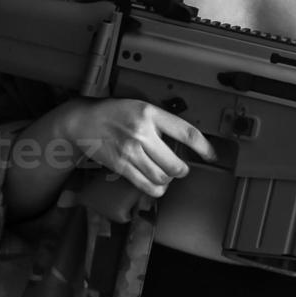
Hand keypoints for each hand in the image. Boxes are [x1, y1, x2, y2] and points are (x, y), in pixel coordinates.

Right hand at [58, 98, 215, 197]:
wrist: (84, 121)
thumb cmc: (114, 113)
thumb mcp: (141, 107)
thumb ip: (161, 122)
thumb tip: (183, 143)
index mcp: (151, 114)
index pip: (187, 132)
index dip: (204, 147)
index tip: (211, 155)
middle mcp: (142, 133)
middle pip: (175, 164)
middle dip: (182, 170)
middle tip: (181, 168)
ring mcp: (131, 151)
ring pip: (162, 178)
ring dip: (168, 180)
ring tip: (166, 175)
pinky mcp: (120, 166)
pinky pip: (145, 185)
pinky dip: (156, 189)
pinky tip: (156, 184)